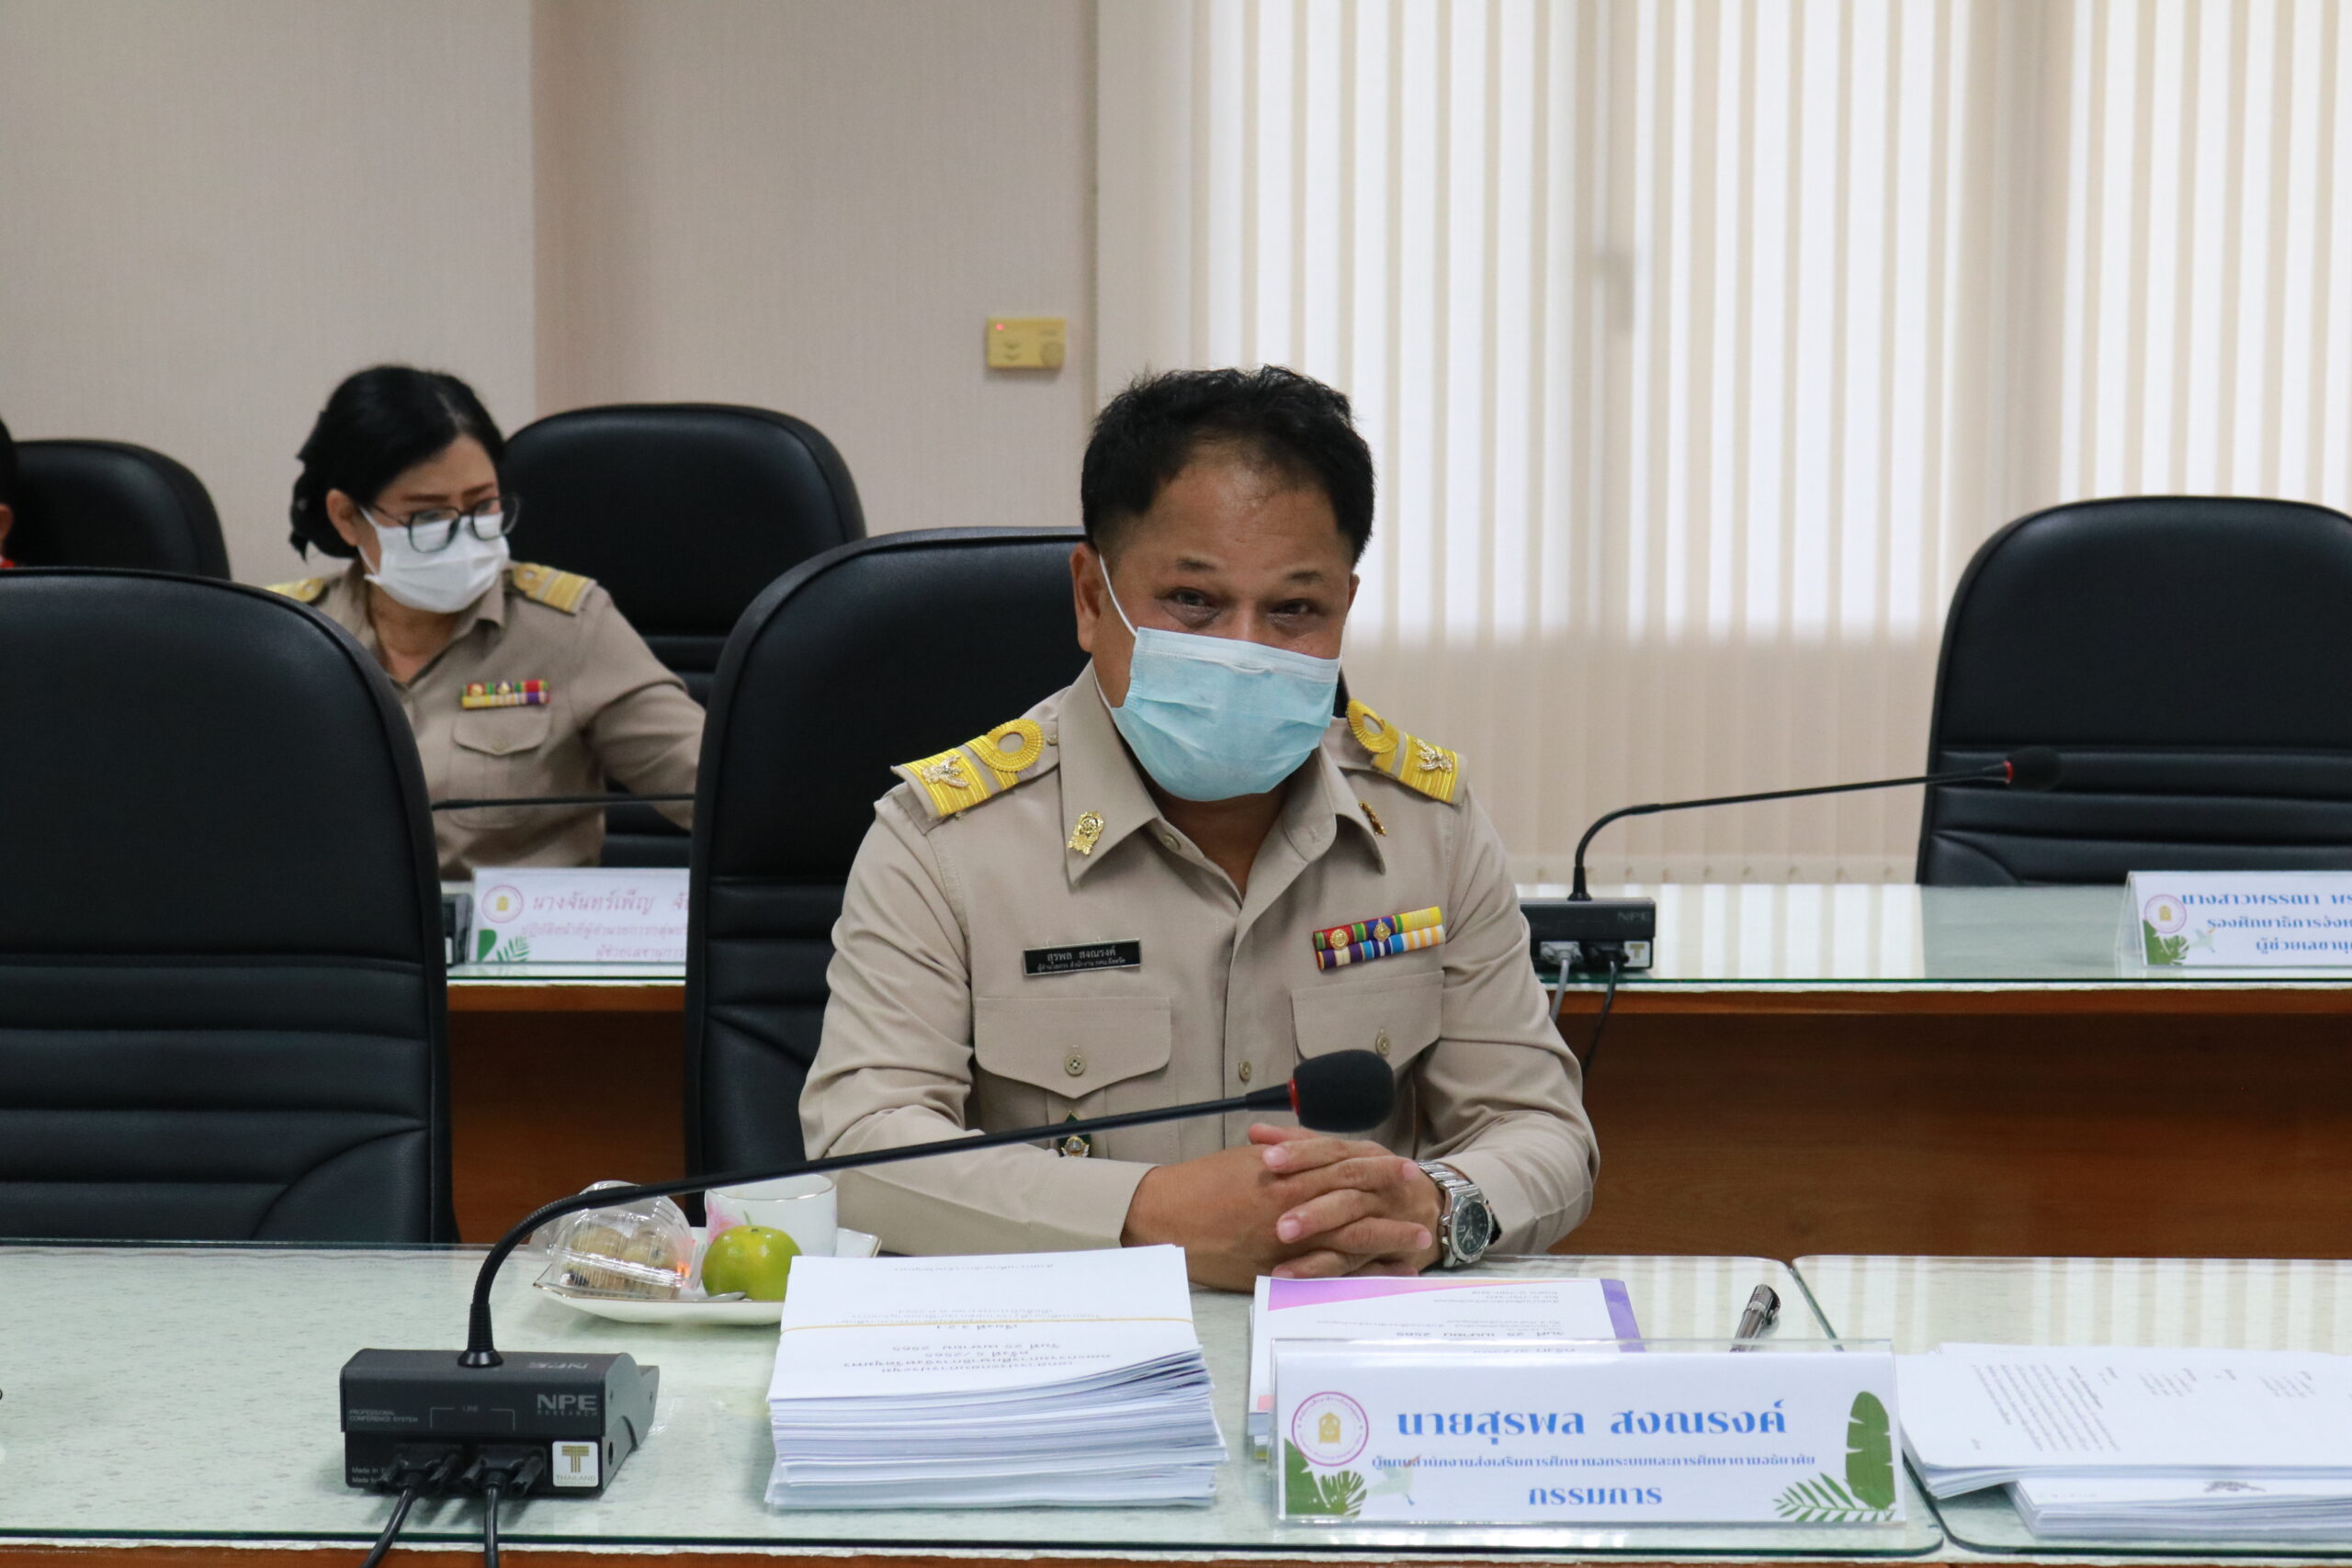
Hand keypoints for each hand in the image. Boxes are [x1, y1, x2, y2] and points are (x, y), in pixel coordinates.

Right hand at [1119, 1125, 1439, 1290]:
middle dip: (1391, 1207)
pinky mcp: (1274, 1271)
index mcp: (1284, 1175)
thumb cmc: (1203, 1183)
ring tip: (1417, 1246)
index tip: (1405, 1171)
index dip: (1377, 1170)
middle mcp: (1290, 1208)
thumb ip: (1284, 1155)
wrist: (1166, 1216)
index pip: (1342, 1169)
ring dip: (1384, 1243)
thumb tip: (1312, 1151)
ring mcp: (1284, 1243)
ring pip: (1345, 1242)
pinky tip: (1380, 1277)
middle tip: (1424, 1209)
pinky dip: (1355, 1275)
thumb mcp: (1247, 1160)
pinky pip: (1323, 1275)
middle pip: (1353, 1206)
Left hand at [1251, 1124, 1443, 1278]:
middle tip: (1277, 1216)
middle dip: (1311, 1201)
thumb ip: (1301, 1144)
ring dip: (1319, 1233)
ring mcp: (1385, 1219)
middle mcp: (1378, 1184)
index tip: (1268, 1159)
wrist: (1434, 1209)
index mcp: (1365, 1156)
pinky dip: (1321, 1269)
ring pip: (1353, 1227)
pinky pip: (1352, 1262)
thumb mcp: (1346, 1155)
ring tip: (1281, 1240)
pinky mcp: (1384, 1253)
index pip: (1333, 1150)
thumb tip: (1256, 1132)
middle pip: (1345, 1188)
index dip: (1301, 1153)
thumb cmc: (1374, 1179)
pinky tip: (1289, 1273)